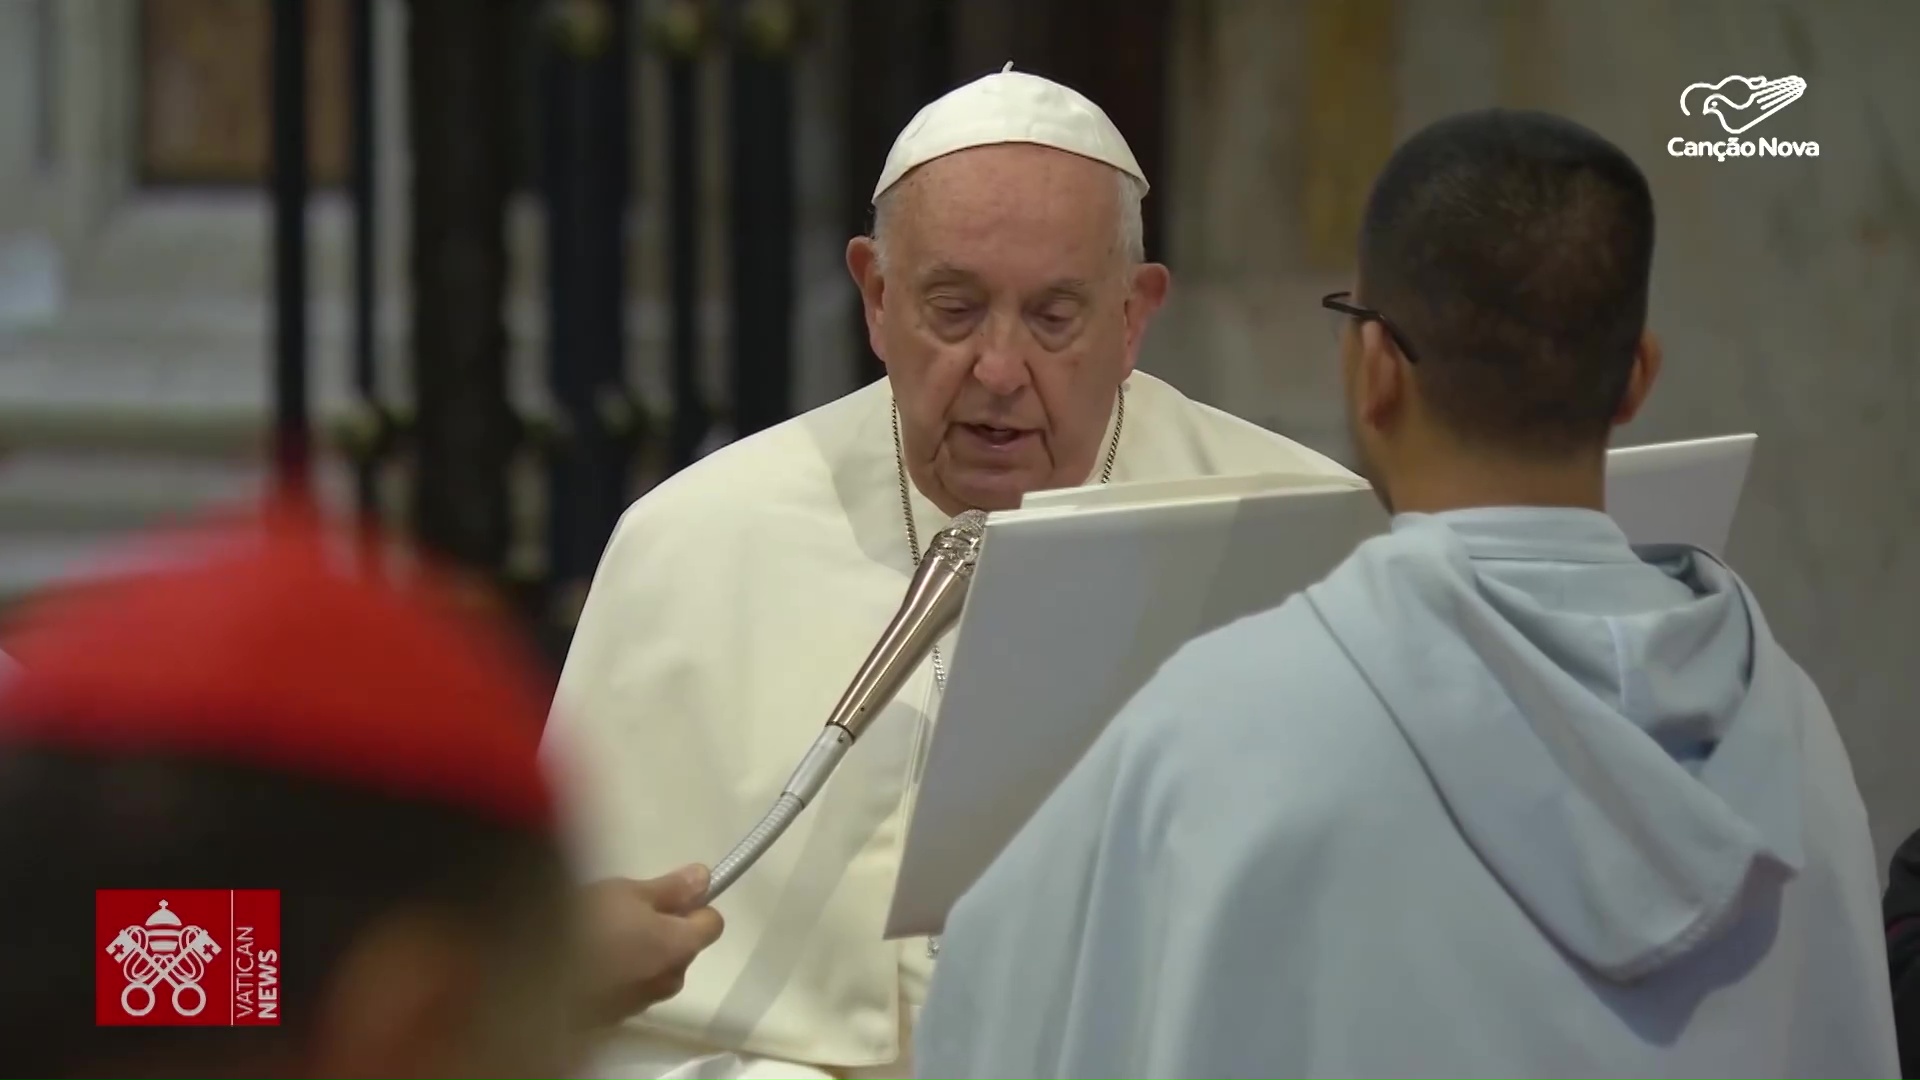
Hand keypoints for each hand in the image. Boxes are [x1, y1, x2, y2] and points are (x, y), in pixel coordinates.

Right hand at [580, 864, 724, 1024]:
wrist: (532, 974)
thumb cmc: (584, 921)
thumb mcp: (626, 892)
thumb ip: (670, 888)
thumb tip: (704, 878)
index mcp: (678, 947)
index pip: (712, 924)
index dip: (694, 907)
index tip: (668, 895)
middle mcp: (668, 980)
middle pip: (683, 951)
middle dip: (664, 933)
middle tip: (626, 913)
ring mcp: (641, 1003)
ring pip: (655, 972)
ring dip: (640, 956)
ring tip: (601, 937)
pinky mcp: (613, 1018)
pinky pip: (629, 989)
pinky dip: (618, 975)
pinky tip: (589, 962)